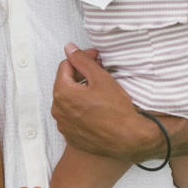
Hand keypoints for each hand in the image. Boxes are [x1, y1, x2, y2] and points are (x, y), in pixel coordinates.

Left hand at [52, 43, 166, 162]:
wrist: (129, 139)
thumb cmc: (116, 109)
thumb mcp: (100, 78)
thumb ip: (82, 60)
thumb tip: (69, 48)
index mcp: (61, 93)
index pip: (65, 66)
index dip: (82, 58)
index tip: (96, 58)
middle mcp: (57, 111)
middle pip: (66, 84)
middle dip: (81, 75)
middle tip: (100, 72)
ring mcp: (64, 126)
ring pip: (69, 101)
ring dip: (80, 93)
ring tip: (99, 91)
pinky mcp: (72, 137)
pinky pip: (73, 118)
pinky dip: (81, 110)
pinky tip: (97, 108)